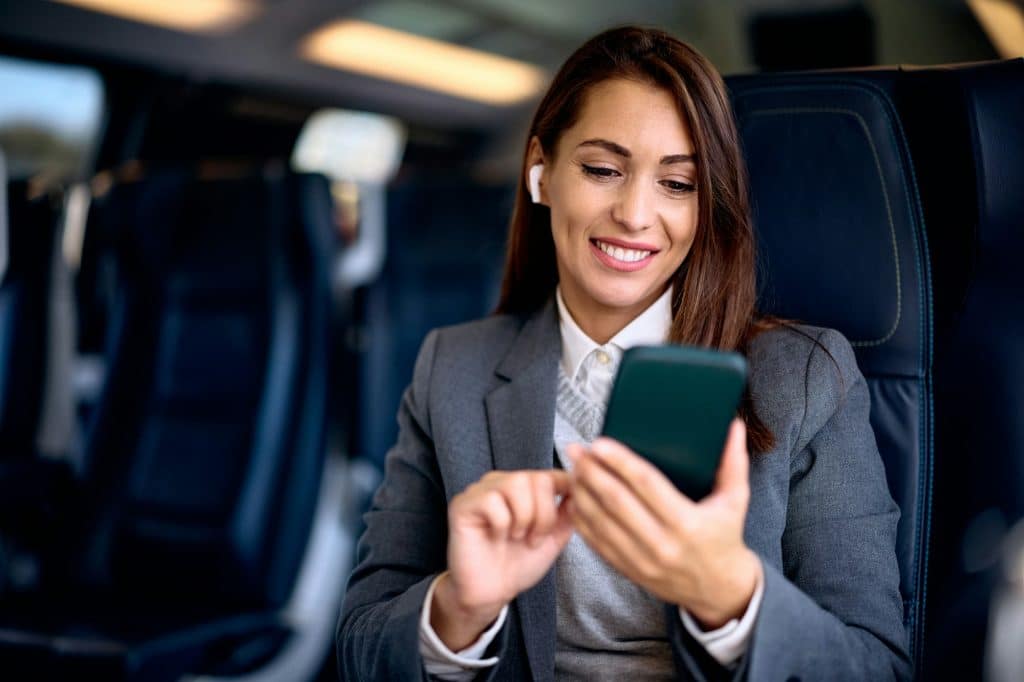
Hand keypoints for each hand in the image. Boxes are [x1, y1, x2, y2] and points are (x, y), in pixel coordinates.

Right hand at [431, 469, 572, 649]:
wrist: (491, 593)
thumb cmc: (519, 564)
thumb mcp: (553, 538)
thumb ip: (568, 514)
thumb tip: (581, 489)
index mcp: (524, 488)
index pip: (552, 474)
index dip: (565, 493)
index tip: (568, 516)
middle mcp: (502, 482)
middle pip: (537, 478)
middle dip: (544, 515)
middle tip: (533, 539)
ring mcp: (480, 491)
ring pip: (516, 484)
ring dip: (523, 518)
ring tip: (516, 537)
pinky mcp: (463, 504)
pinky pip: (492, 501)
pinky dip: (501, 524)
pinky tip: (496, 537)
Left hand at [567, 419, 761, 628]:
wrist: (720, 590)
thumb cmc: (725, 538)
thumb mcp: (736, 501)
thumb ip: (734, 462)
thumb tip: (735, 426)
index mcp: (687, 523)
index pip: (646, 484)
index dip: (620, 461)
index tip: (600, 443)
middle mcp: (662, 544)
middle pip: (616, 501)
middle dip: (592, 471)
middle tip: (577, 450)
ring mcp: (642, 560)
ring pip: (601, 522)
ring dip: (582, 492)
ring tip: (572, 468)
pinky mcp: (629, 570)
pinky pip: (597, 543)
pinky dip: (582, 519)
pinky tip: (574, 498)